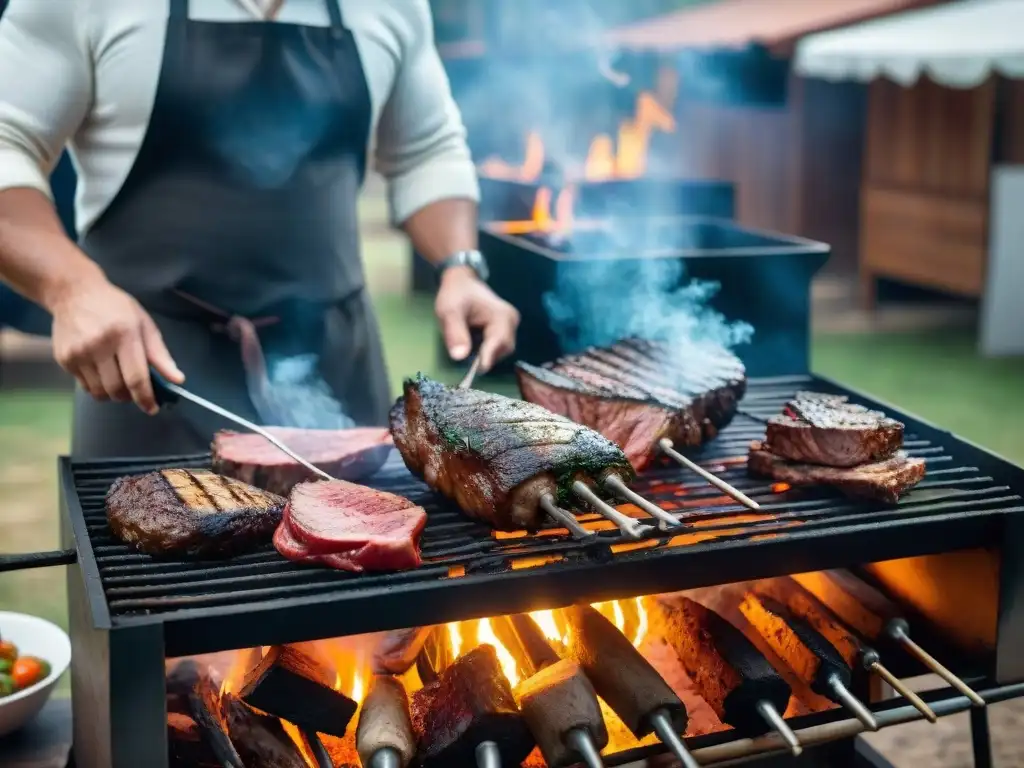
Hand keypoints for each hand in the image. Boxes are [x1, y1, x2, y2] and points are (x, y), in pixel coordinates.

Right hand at [49, 274, 183, 413]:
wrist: (74, 293)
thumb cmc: (115, 308)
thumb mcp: (144, 324)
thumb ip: (160, 355)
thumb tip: (177, 380)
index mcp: (124, 334)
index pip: (136, 377)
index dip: (145, 398)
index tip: (152, 408)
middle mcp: (98, 345)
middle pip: (117, 389)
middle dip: (130, 397)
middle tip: (136, 391)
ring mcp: (78, 353)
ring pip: (100, 392)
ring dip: (114, 394)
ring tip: (119, 380)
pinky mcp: (64, 359)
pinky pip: (85, 386)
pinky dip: (98, 386)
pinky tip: (102, 371)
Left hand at [435, 267, 519, 371]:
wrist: (461, 281)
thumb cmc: (455, 294)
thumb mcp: (449, 312)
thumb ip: (455, 333)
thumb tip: (459, 357)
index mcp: (502, 316)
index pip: (498, 343)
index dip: (486, 358)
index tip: (474, 373)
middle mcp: (511, 321)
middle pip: (502, 350)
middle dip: (484, 356)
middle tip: (464, 355)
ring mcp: (510, 326)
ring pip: (500, 351)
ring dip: (483, 353)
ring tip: (466, 343)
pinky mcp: (505, 330)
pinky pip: (498, 346)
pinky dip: (484, 349)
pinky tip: (472, 342)